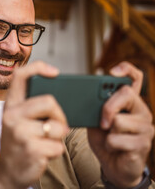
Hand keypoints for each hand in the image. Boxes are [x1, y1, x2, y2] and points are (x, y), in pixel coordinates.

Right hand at [0, 61, 68, 188]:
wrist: (8, 171)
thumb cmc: (18, 141)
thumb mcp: (18, 119)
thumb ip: (32, 105)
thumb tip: (57, 96)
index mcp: (11, 104)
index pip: (20, 76)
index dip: (38, 67)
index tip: (55, 72)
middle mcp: (12, 115)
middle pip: (49, 101)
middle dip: (60, 115)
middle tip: (57, 124)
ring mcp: (20, 133)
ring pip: (57, 126)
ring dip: (58, 135)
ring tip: (47, 140)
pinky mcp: (31, 150)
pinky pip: (58, 146)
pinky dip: (56, 150)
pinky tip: (44, 152)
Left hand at [88, 61, 153, 187]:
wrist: (113, 165)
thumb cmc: (105, 140)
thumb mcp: (96, 120)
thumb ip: (96, 108)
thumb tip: (89, 96)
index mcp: (130, 102)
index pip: (135, 78)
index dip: (126, 69)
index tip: (112, 72)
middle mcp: (141, 111)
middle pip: (126, 94)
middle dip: (108, 108)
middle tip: (102, 122)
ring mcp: (146, 127)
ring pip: (119, 120)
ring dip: (107, 132)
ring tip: (111, 138)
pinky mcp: (144, 144)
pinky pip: (117, 139)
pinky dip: (109, 145)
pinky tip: (115, 148)